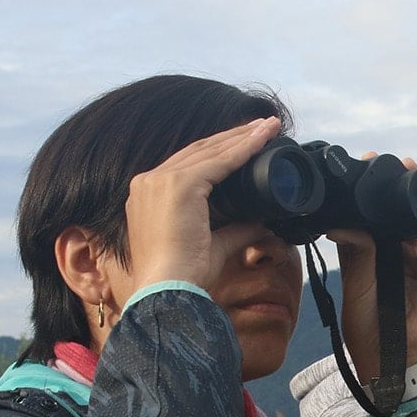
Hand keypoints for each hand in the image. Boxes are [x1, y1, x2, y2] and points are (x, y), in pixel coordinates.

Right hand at [124, 116, 282, 293]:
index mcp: (150, 195)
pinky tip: (262, 139)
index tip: (244, 143)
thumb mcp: (215, 245)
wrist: (168, 290)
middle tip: (262, 126)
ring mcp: (160, 181)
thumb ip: (236, 229)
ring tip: (268, 126)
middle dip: (233, 137)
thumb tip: (262, 222)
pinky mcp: (178, 185)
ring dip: (242, 136)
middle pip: (199, 151)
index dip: (219, 152)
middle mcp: (149, 182)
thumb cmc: (185, 276)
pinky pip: (218, 161)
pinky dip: (243, 149)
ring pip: (210, 150)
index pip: (189, 165)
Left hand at [328, 156, 416, 383]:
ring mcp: (411, 261)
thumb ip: (357, 257)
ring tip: (414, 173)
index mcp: (360, 256)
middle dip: (390, 189)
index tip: (361, 168)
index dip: (359, 194)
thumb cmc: (367, 330)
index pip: (360, 218)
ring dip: (414, 200)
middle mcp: (385, 254)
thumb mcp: (356, 290)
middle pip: (388, 215)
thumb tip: (344, 224)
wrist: (397, 360)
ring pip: (413, 223)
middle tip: (391, 163)